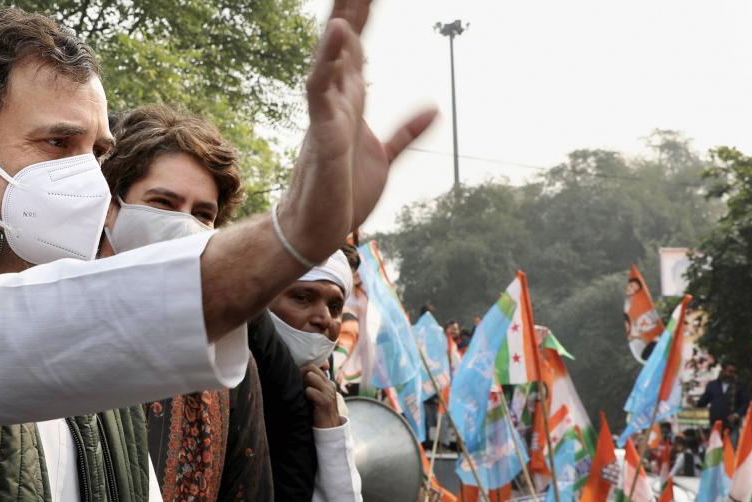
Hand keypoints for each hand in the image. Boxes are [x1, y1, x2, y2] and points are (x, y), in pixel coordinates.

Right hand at [278, 0, 436, 263]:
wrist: (318, 230)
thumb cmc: (343, 194)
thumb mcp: (385, 158)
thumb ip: (406, 132)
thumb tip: (433, 109)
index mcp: (351, 101)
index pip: (358, 47)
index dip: (363, 13)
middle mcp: (337, 99)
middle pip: (344, 41)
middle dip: (350, 6)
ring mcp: (327, 113)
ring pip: (330, 56)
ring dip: (340, 21)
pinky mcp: (322, 132)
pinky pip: (321, 89)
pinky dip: (329, 60)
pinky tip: (338, 32)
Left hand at [303, 364, 340, 428]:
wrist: (330, 428)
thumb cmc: (318, 411)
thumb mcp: (316, 395)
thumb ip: (311, 385)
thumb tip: (297, 376)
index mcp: (327, 382)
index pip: (314, 366)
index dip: (303, 370)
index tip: (297, 379)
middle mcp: (329, 384)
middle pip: (311, 368)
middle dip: (301, 374)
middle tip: (298, 386)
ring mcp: (328, 392)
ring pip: (310, 376)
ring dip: (303, 384)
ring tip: (303, 394)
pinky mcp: (325, 401)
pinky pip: (310, 390)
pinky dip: (305, 395)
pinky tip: (306, 402)